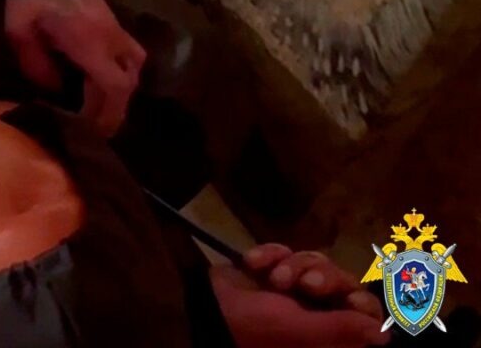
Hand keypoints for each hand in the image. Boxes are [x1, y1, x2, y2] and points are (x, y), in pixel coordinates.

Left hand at [4, 0, 144, 136]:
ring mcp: (113, 24)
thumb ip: (37, 65)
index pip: (115, 87)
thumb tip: (53, 89)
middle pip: (130, 79)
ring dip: (124, 85)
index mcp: (91, 44)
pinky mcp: (110, 16)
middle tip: (98, 124)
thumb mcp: (21, 35)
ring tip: (103, 100)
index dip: (109, 114)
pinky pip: (128, 48)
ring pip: (135, 62)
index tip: (94, 130)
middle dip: (117, 105)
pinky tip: (100, 73)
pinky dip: (121, 67)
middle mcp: (110, 37)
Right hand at [211, 244, 388, 347]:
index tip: (350, 299)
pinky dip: (270, 254)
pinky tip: (252, 263)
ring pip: (314, 262)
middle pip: (340, 281)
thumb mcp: (301, 332)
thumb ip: (343, 330)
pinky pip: (285, 250)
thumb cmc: (254, 327)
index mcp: (325, 332)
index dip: (361, 302)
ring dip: (292, 265)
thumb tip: (384, 336)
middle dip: (322, 277)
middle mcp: (313, 310)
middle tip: (305, 285)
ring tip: (273, 278)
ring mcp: (291, 289)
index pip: (362, 312)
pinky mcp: (270, 268)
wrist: (203, 306)